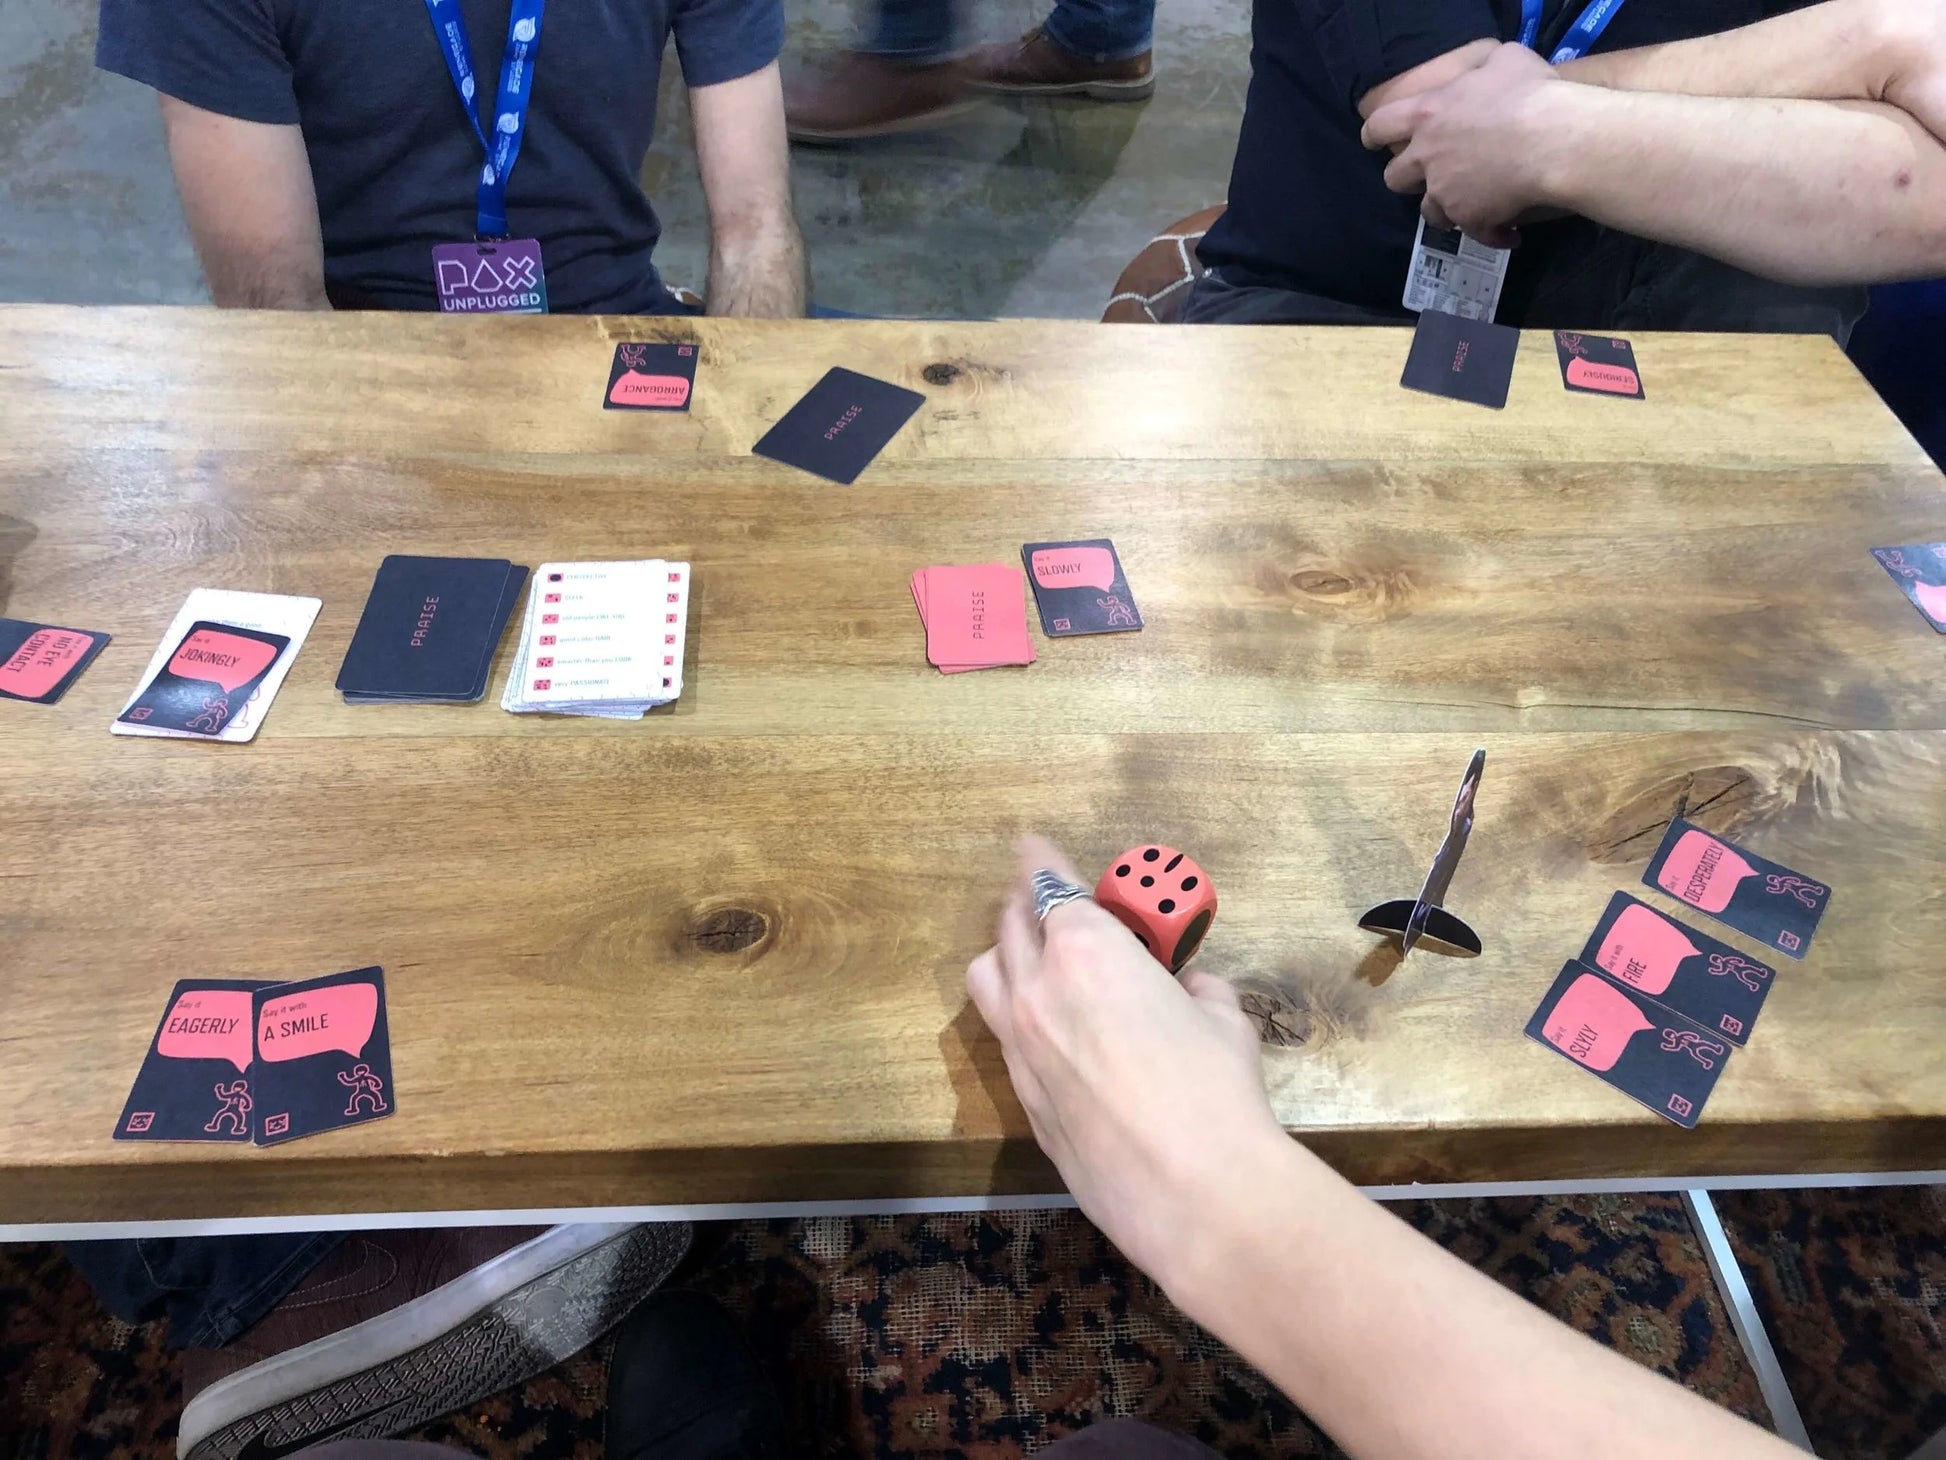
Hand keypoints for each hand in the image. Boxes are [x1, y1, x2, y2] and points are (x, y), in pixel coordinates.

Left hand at [965, 836, 1287, 1295]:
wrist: (1192, 1190)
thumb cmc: (1216, 1090)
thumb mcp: (1223, 1020)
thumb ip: (1197, 991)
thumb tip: (1190, 989)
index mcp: (1087, 951)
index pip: (1049, 885)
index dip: (1040, 860)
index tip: (1032, 845)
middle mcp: (1038, 989)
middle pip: (1010, 925)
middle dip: (1024, 903)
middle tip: (1041, 896)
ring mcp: (1020, 1046)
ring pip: (987, 977)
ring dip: (1005, 956)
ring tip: (1030, 958)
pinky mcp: (1021, 1099)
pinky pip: (1004, 1038)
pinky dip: (1020, 1019)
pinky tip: (1053, 1032)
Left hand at [1361, 42, 1565, 246]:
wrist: (1552, 140)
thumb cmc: (1528, 93)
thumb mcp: (1504, 59)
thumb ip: (1481, 69)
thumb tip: (1483, 74)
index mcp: (1428, 114)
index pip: (1380, 125)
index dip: (1373, 134)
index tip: (1372, 142)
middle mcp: (1427, 157)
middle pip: (1395, 178)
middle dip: (1408, 178)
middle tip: (1428, 175)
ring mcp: (1444, 192)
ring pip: (1429, 211)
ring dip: (1446, 210)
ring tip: (1470, 206)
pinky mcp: (1469, 218)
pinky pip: (1476, 234)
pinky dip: (1491, 234)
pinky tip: (1508, 235)